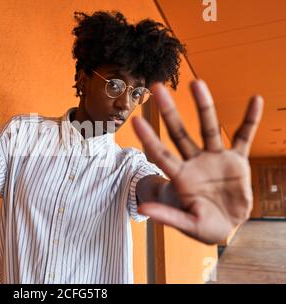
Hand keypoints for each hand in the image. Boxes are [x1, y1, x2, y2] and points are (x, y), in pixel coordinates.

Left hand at [131, 80, 263, 243]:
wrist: (224, 224)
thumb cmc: (201, 225)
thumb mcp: (185, 222)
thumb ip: (166, 215)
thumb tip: (142, 208)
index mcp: (180, 177)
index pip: (160, 154)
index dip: (149, 138)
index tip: (136, 120)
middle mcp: (194, 162)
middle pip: (179, 133)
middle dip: (169, 112)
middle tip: (156, 88)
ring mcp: (215, 159)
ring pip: (209, 128)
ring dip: (203, 106)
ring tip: (196, 83)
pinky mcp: (236, 161)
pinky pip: (244, 137)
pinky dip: (249, 120)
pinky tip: (254, 100)